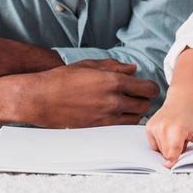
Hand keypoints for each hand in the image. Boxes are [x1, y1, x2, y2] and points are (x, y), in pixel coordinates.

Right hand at [22, 59, 158, 127]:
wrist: (41, 98)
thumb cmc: (63, 78)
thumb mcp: (90, 65)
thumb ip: (115, 66)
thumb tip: (133, 69)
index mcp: (113, 81)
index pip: (148, 88)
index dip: (151, 87)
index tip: (147, 86)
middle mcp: (113, 100)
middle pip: (145, 105)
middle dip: (144, 100)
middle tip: (138, 95)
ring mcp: (106, 116)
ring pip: (135, 118)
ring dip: (135, 112)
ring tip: (127, 105)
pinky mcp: (98, 128)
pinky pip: (121, 127)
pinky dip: (124, 120)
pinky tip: (117, 113)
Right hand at [146, 93, 192, 167]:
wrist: (182, 99)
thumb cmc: (192, 116)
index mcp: (177, 129)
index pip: (172, 153)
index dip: (173, 161)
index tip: (171, 166)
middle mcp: (163, 127)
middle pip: (167, 154)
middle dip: (175, 153)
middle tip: (183, 141)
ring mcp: (155, 127)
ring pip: (159, 150)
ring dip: (168, 148)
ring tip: (176, 136)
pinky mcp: (149, 127)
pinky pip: (153, 144)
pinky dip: (161, 143)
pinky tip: (169, 134)